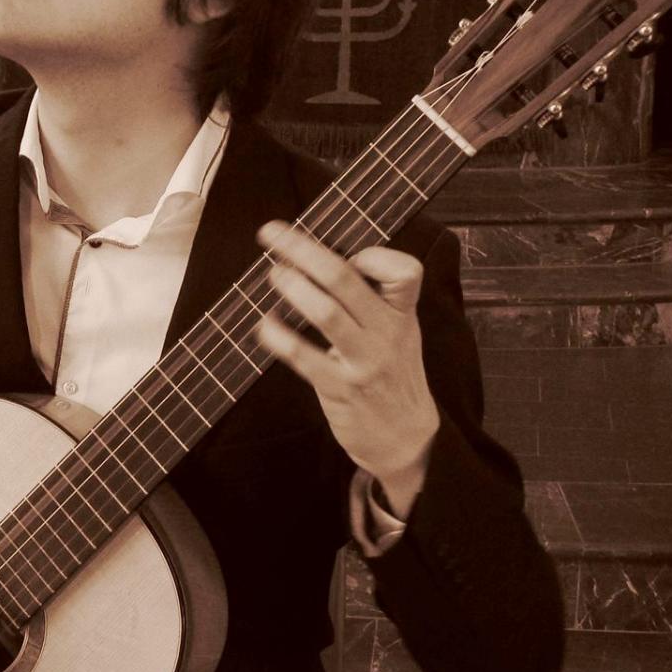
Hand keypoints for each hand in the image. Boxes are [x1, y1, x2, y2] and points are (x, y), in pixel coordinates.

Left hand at [255, 222, 439, 513]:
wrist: (407, 438)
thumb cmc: (392, 376)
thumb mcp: (399, 332)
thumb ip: (374, 300)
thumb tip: (321, 260)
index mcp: (402, 314)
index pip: (404, 270)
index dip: (374, 253)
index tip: (345, 249)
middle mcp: (386, 333)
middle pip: (346, 279)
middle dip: (304, 250)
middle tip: (272, 233)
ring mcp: (364, 361)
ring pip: (326, 313)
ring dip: (293, 288)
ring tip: (272, 274)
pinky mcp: (340, 388)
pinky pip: (303, 357)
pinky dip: (279, 337)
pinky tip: (264, 324)